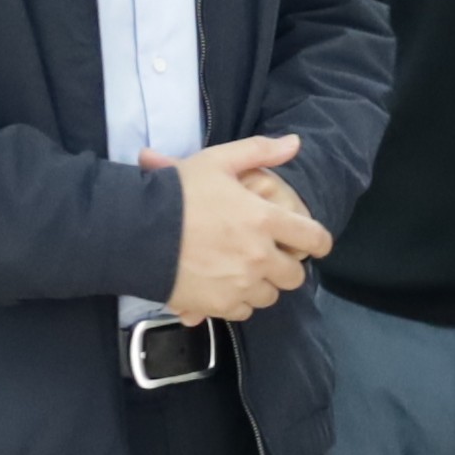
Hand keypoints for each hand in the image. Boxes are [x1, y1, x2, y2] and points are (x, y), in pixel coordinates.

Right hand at [153, 135, 327, 324]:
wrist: (136, 231)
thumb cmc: (178, 193)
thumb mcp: (218, 161)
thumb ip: (260, 152)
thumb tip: (295, 143)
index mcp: (265, 220)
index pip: (314, 239)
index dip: (318, 242)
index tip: (313, 243)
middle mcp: (259, 257)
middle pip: (295, 276)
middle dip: (286, 266)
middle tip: (269, 255)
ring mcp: (240, 285)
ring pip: (270, 295)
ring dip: (262, 284)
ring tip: (243, 269)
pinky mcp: (219, 306)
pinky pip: (244, 311)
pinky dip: (239, 300)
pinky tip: (224, 284)